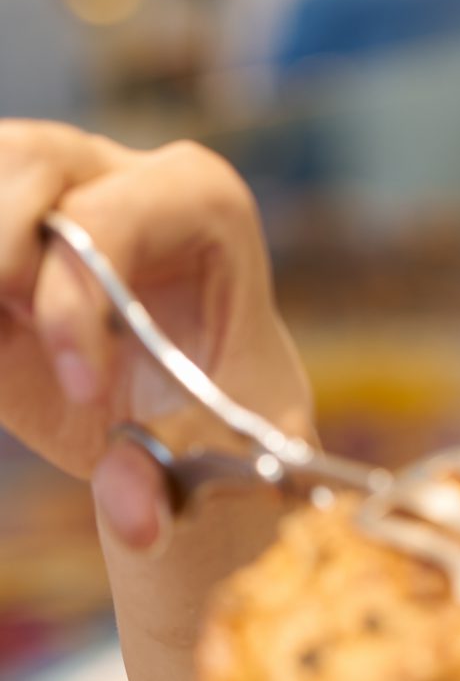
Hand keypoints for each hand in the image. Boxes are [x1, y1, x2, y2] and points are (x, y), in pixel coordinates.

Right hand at [0, 121, 310, 558]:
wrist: (177, 423)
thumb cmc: (217, 421)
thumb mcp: (213, 458)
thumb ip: (163, 483)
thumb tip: (133, 519)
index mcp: (201, 202)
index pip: (110, 218)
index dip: (75, 302)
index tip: (82, 388)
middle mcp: (117, 168)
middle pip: (25, 161)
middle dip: (2, 259)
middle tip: (10, 331)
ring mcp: (41, 180)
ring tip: (10, 340)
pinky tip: (6, 346)